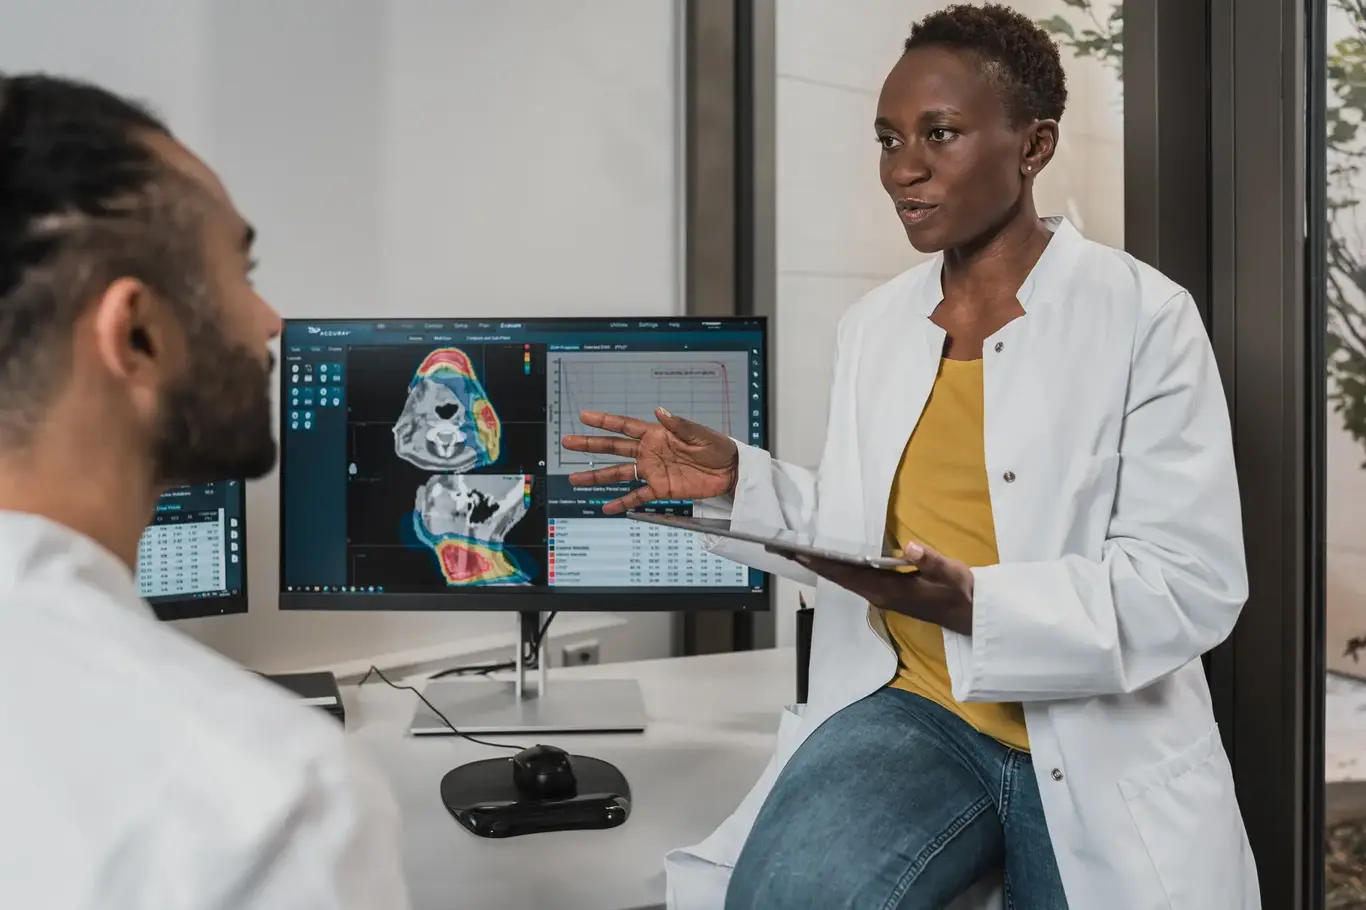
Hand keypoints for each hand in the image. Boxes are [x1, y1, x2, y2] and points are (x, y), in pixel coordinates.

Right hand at [562, 408, 738, 514]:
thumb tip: (659, 411)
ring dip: (597, 477)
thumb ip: (678, 425)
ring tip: (576, 480)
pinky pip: (637, 496)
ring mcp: (653, 471)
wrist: (731, 471)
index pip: (625, 426)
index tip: (584, 417)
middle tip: (568, 442)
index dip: (604, 421)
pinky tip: (606, 508)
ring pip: (619, 473)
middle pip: (614, 449)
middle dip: (590, 446)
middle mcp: (650, 452)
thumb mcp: (700, 434)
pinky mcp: (661, 489)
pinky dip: (622, 502)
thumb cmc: (718, 447)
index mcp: (657, 434)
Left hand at [772, 541, 975, 633]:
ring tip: (792, 550)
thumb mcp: (953, 574)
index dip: (821, 562)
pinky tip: (823, 558)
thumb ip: (932, 561)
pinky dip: (833, 567)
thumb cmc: (961, 593)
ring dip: (817, 565)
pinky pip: (851, 578)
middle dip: (808, 562)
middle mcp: (877, 594)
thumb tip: (911, 548)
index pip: (847, 573)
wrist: (970, 615)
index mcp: (888, 590)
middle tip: (778, 548)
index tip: (796, 552)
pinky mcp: (883, 593)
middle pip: (836, 576)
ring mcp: (879, 595)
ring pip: (841, 578)